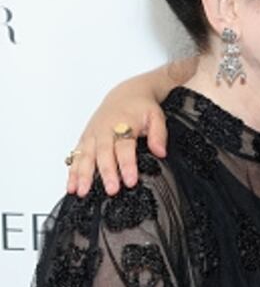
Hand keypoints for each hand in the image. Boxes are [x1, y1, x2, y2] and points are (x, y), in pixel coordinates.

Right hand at [66, 81, 169, 197]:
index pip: (125, 147)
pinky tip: (72, 187)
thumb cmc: (140, 107)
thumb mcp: (156, 116)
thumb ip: (158, 134)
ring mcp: (92, 135)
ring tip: (82, 192)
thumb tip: (160, 152)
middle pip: (104, 154)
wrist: (126, 94)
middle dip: (106, 173)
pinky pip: (76, 156)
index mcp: (123, 124)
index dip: (127, 164)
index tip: (130, 181)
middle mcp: (104, 130)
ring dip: (83, 175)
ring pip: (85, 156)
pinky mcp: (85, 139)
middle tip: (111, 190)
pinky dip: (73, 172)